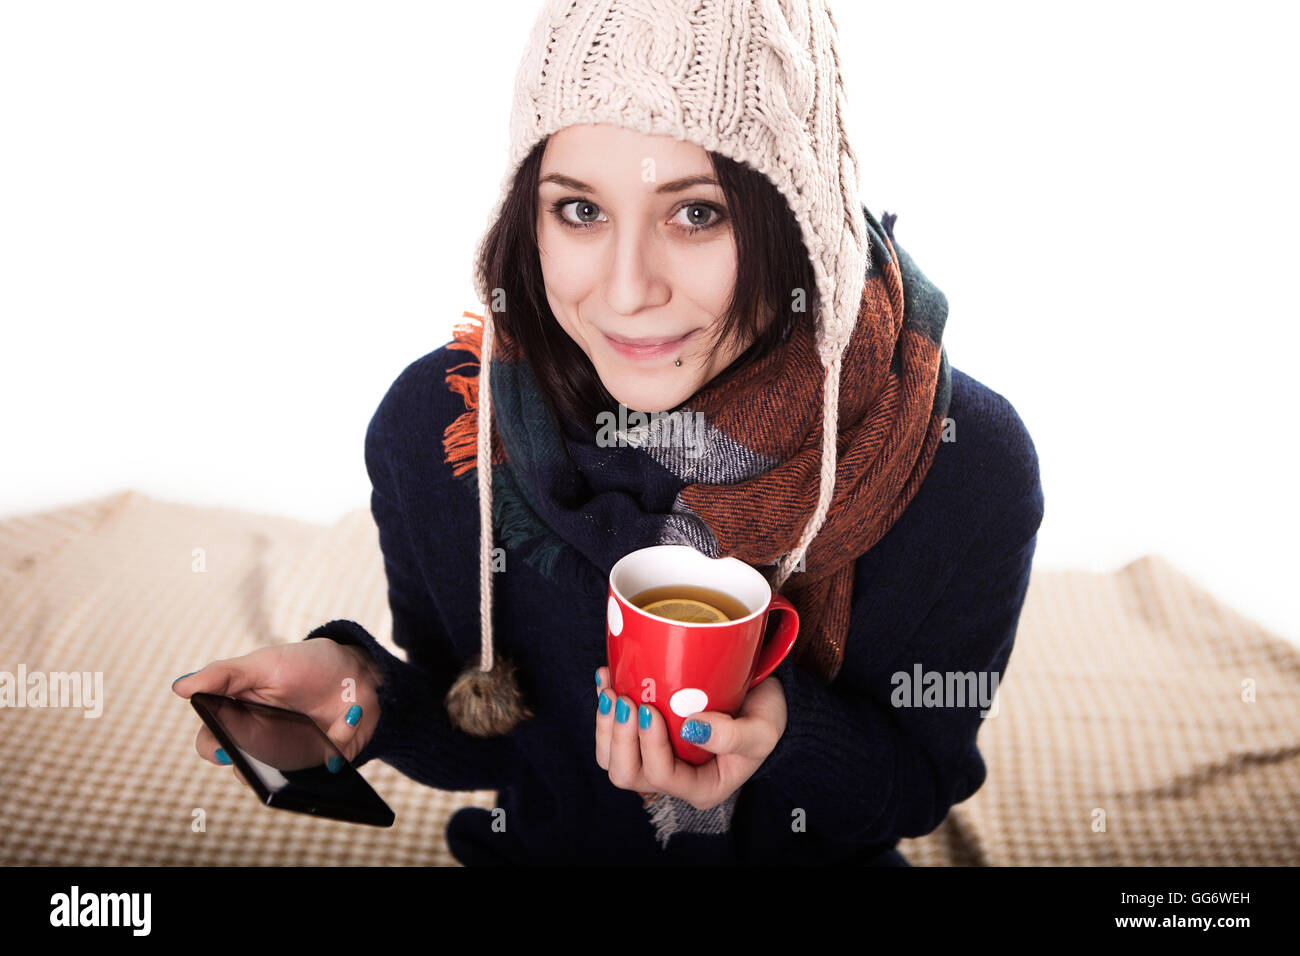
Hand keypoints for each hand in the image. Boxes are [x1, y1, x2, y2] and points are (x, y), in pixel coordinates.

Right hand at [172, 639, 382, 770]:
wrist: (360, 670)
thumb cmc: (306, 665)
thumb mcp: (265, 663)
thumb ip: (224, 675)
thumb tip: (179, 687)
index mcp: (240, 717)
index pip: (213, 741)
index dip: (213, 748)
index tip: (223, 748)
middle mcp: (261, 742)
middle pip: (243, 767)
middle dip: (250, 766)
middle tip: (260, 756)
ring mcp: (292, 756)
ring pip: (278, 781)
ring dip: (288, 769)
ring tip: (304, 746)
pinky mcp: (324, 763)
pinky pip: (323, 773)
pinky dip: (334, 748)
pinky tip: (344, 727)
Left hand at [594, 666, 786, 811]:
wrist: (763, 699)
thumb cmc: (766, 717)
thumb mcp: (763, 730)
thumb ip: (732, 735)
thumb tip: (691, 728)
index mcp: (701, 787)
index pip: (662, 776)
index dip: (649, 744)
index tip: (649, 708)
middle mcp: (673, 778)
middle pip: (627, 774)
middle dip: (618, 737)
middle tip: (623, 700)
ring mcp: (656, 757)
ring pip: (612, 758)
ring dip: (605, 724)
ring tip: (610, 690)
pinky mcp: (647, 735)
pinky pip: (613, 731)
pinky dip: (605, 705)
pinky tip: (606, 678)